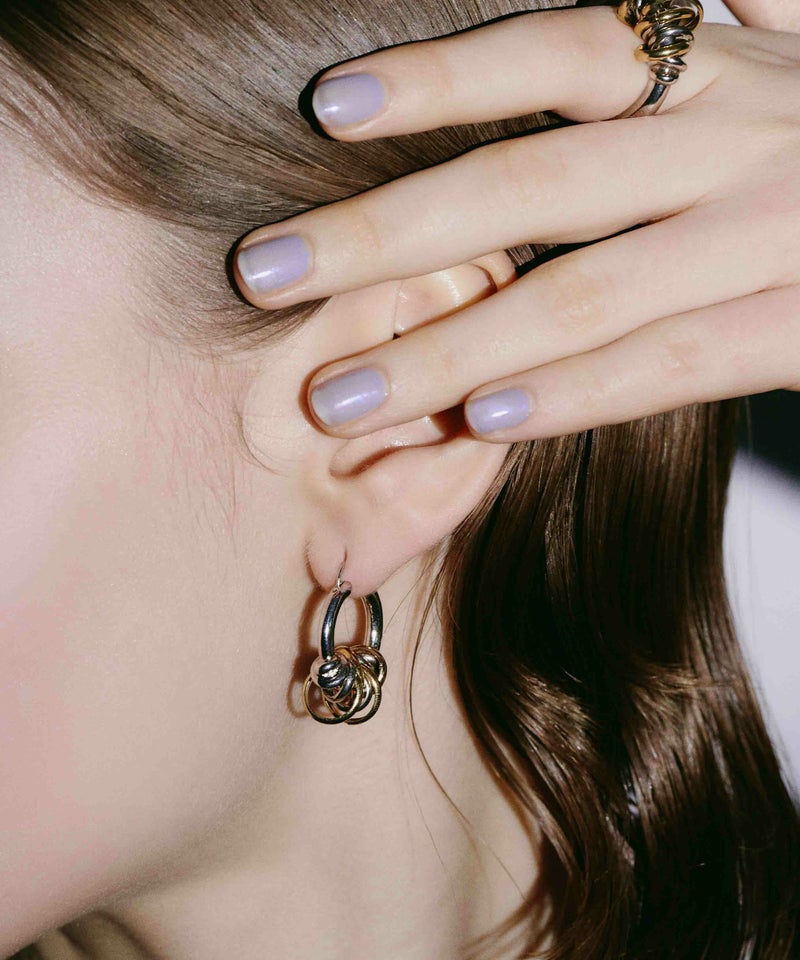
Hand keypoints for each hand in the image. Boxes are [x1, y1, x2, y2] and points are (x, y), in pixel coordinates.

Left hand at [232, 3, 799, 441]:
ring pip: (583, 295)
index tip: (324, 109)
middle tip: (263, 275)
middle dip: (386, 234)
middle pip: (532, 187)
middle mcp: (742, 137)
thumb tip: (527, 88)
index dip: (441, 75)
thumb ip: (662, 76)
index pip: (560, 52)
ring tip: (339, 400)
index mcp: (719, 67)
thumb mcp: (754, 88)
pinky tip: (479, 421)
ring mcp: (778, 235)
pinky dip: (571, 394)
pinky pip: (670, 366)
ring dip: (448, 348)